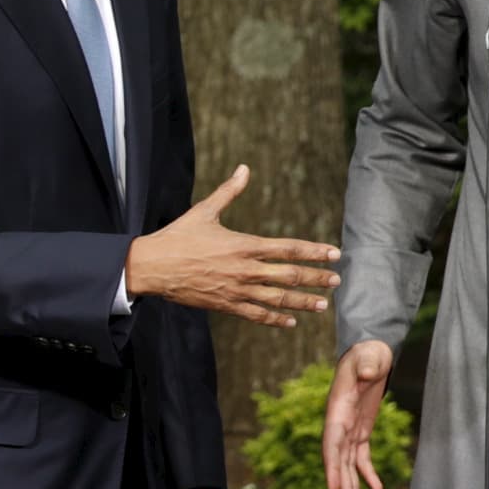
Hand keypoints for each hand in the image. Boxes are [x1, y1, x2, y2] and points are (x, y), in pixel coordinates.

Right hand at [122, 166, 341, 327]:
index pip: (288, 249)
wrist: (152, 267)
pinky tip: (290, 321)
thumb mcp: (205, 211)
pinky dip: (275, 319)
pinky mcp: (225, 305)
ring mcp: (236, 290)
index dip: (314, 251)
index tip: (335, 254)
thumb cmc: (177, 237)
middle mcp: (245, 269)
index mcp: (244, 245)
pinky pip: (256, 314)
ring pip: (278, 298)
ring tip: (323, 305)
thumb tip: (244, 168)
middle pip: (290, 276)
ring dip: (303, 302)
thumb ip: (229, 191)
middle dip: (316, 279)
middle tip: (336, 281)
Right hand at [323, 341, 396, 488]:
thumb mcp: (367, 356)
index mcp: (338, 410)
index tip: (332, 487)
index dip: (331, 465)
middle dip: (343, 484)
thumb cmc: (367, 353)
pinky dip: (368, 473)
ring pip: (348, 463)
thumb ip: (366, 365)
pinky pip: (362, 456)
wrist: (369, 352)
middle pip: (339, 459)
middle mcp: (340, 424)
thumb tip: (368, 373)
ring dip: (352, 485)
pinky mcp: (361, 430)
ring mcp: (350, 428)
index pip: (332, 441)